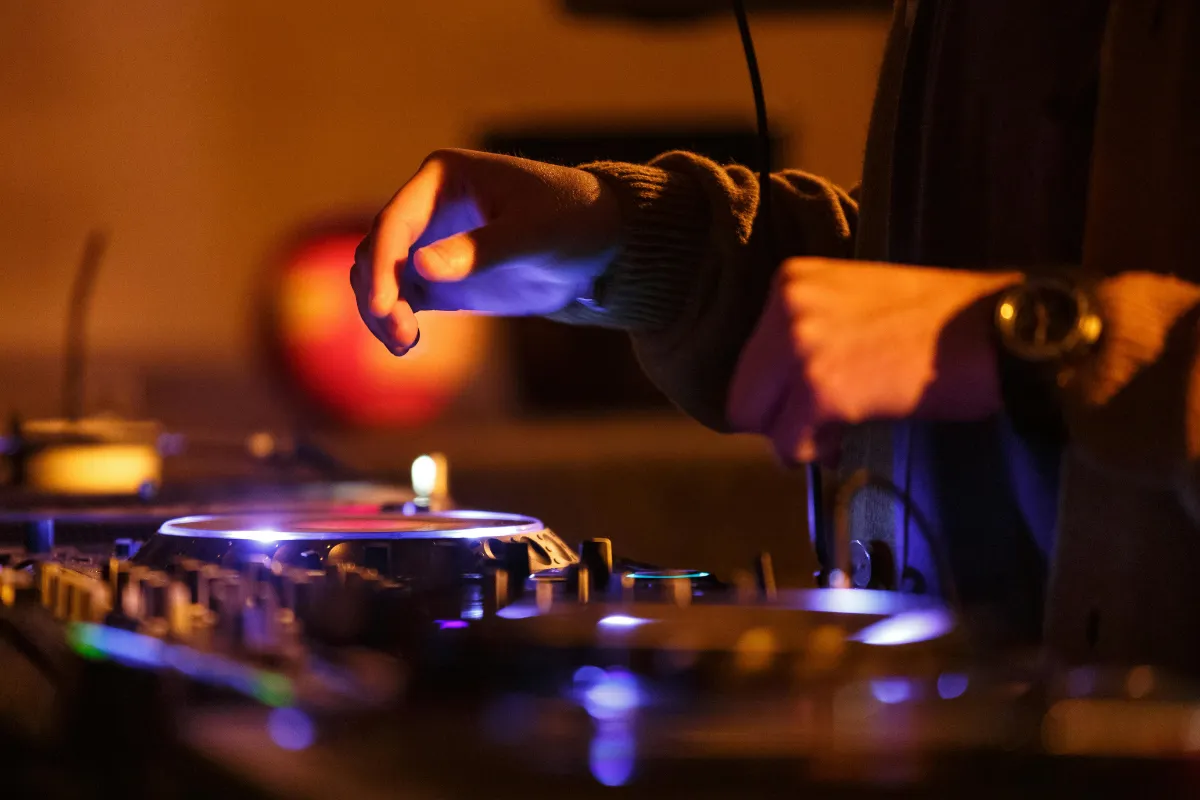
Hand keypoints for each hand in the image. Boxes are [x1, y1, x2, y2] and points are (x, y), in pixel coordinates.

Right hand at [350, 149, 620, 353]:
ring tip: (403, 345)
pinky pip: (403, 300)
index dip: (383, 264)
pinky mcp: (442, 279)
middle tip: (399, 334)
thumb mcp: (533, 234)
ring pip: (382, 278)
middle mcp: (427, 207)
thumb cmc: (573, 220)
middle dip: (379, 292)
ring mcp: (432, 244)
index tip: (384, 306)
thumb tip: (420, 267)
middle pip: (379, 250)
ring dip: (382, 312)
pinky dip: (396, 323)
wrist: (601, 245)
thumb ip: (480, 249)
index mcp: (443, 177)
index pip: (396, 220)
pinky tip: (405, 347)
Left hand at [727, 258, 1020, 464]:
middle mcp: (788, 306)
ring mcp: (801, 347)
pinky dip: (818, 452)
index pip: (749, 357)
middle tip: (822, 425)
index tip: (814, 400)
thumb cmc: (941, 321)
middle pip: (743, 393)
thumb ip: (812, 330)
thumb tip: (781, 384)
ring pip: (760, 422)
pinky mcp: (821, 389)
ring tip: (844, 427)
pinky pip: (790, 444)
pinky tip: (851, 435)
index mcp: (793, 281)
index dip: (777, 390)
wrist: (998, 329)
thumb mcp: (860, 301)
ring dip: (799, 437)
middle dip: (779, 419)